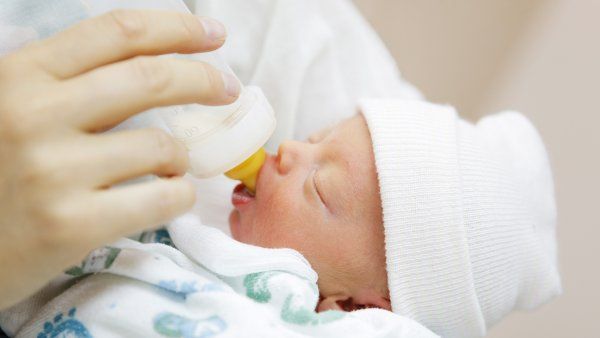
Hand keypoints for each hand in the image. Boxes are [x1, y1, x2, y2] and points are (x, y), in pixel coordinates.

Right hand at [0, 10, 239, 308]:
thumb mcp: (11, 105)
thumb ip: (65, 82)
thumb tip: (152, 62)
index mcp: (22, 75)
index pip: (118, 33)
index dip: (177, 29)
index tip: (214, 36)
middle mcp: (34, 114)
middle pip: (151, 79)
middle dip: (203, 79)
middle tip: (227, 88)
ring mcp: (53, 171)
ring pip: (162, 146)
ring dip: (182, 155)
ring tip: (171, 165)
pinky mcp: (70, 225)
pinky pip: (162, 199)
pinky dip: (180, 195)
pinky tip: (169, 195)